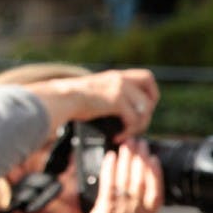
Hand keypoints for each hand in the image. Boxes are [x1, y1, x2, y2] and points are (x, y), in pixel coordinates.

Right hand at [26, 68, 159, 140]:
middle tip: (140, 120)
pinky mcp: (116, 100)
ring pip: (145, 109)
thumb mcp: (94, 90)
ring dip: (139, 125)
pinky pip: (133, 119)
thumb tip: (115, 110)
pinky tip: (118, 137)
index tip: (142, 108)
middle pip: (151, 89)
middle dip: (151, 107)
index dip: (150, 94)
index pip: (146, 77)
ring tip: (126, 134)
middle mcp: (120, 79)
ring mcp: (119, 88)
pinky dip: (128, 132)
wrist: (61, 98)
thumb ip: (107, 95)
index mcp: (116, 76)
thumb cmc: (70, 99)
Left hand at [81, 140, 161, 212]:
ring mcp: (121, 211)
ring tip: (127, 145)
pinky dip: (110, 168)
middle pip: (141, 180)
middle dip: (140, 158)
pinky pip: (109, 184)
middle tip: (139, 142)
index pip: (156, 190)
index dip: (156, 172)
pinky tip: (111, 156)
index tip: (153, 157)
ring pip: (126, 180)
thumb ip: (142, 200)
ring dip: (127, 159)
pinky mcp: (105, 209)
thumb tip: (142, 172)